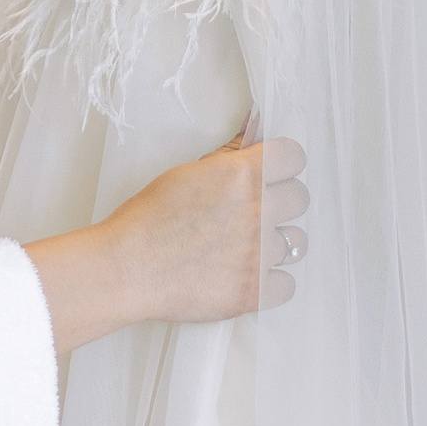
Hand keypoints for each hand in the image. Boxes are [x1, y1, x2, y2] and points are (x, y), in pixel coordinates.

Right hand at [25, 119, 307, 354]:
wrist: (126, 268)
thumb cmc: (146, 220)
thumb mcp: (184, 175)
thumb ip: (227, 158)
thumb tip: (253, 134)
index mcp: (241, 176)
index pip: (293, 157)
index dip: (282, 164)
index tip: (272, 173)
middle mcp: (257, 212)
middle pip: (299, 198)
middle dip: (278, 203)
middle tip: (250, 213)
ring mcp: (260, 254)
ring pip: (295, 243)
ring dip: (274, 244)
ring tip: (242, 249)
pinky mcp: (256, 292)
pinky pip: (286, 285)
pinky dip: (269, 284)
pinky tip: (244, 276)